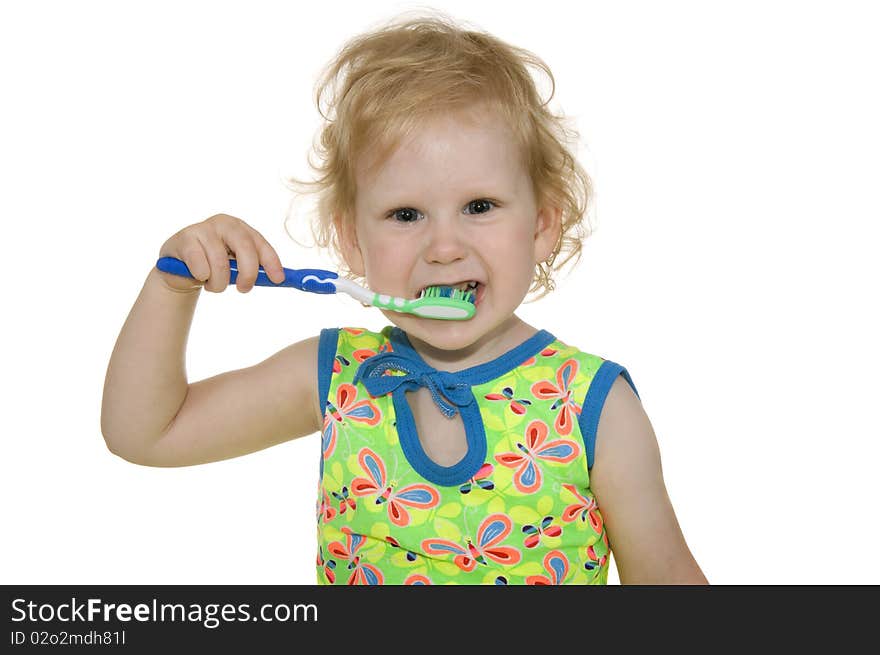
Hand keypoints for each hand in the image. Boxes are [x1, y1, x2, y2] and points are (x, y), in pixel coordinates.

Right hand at [157, 213, 285, 292]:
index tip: (278, 280)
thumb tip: (280, 278)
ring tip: (213, 285)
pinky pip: (201, 267)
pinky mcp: (185, 239)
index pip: (260, 243)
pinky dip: (202, 278)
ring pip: (220, 263)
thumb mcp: (236, 266)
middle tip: (244, 289)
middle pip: (245, 248)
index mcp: (240, 228)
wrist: (179, 269)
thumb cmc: (213, 267)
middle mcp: (224, 223)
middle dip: (248, 273)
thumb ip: (255, 268)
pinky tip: (198, 276)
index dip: (272, 261)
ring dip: (219, 283)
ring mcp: (203, 228)